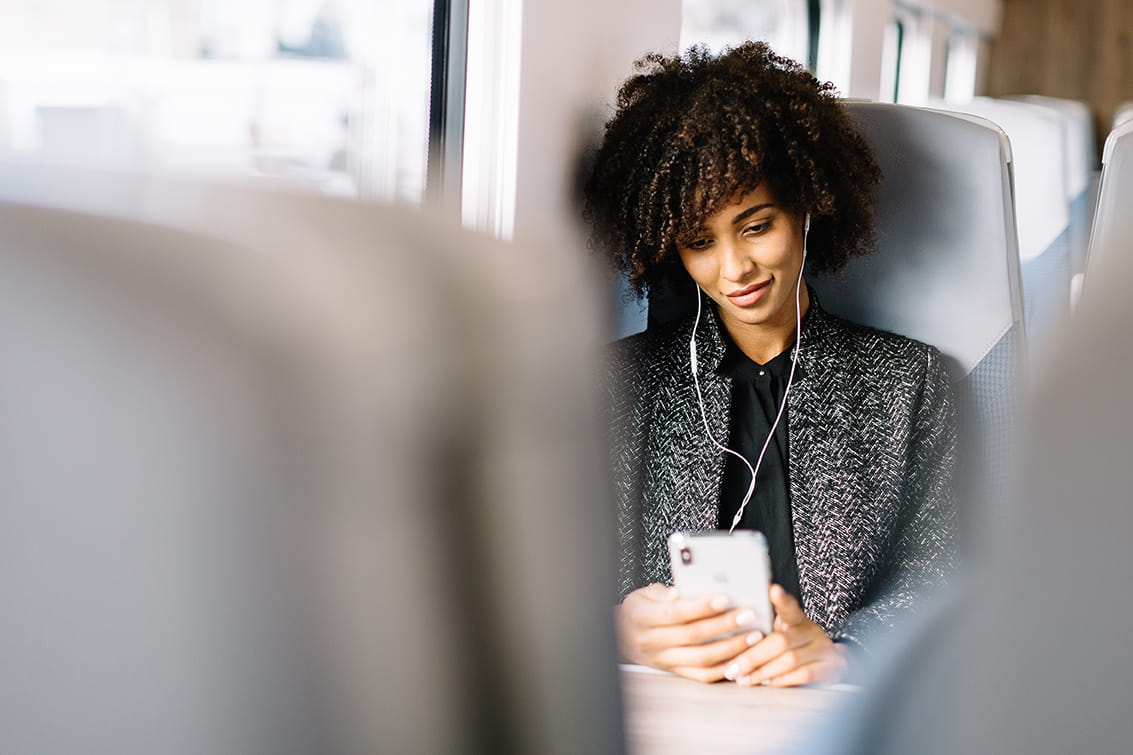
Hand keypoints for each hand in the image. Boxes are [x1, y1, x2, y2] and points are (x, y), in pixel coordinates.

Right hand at [616, 583, 767, 682]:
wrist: (621, 638)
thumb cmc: (638, 610)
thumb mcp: (644, 594)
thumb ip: (664, 593)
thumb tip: (682, 592)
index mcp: (644, 618)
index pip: (676, 613)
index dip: (701, 607)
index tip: (724, 599)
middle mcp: (653, 642)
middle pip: (693, 636)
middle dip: (724, 625)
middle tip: (748, 615)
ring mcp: (665, 660)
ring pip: (701, 658)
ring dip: (730, 648)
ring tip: (752, 636)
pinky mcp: (675, 672)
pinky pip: (701, 675)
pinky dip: (723, 669)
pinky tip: (741, 658)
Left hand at [722, 584, 849, 687]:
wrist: (828, 663)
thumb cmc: (793, 647)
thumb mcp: (779, 633)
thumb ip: (762, 630)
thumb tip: (731, 630)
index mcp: (797, 618)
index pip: (789, 607)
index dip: (782, 599)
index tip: (773, 591)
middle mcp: (812, 631)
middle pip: (781, 640)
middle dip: (752, 657)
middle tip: (733, 669)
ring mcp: (824, 649)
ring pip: (790, 660)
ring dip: (762, 672)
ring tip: (743, 679)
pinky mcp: (830, 669)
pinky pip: (803, 675)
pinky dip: (781, 681)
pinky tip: (766, 683)